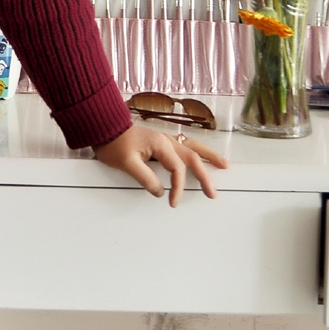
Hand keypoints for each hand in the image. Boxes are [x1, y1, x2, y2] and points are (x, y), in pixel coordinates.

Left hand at [93, 126, 227, 206]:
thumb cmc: (113, 143)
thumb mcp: (126, 163)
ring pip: (192, 147)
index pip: (177, 168)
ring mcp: (165, 139)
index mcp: (160, 144)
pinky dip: (196, 151)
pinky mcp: (161, 141)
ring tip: (224, 165)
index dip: (178, 187)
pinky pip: (184, 145)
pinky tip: (202, 155)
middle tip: (213, 193)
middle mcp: (166, 140)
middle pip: (192, 156)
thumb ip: (145, 178)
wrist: (104, 128)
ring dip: (208, 157)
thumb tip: (160, 191)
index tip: (173, 201)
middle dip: (205, 175)